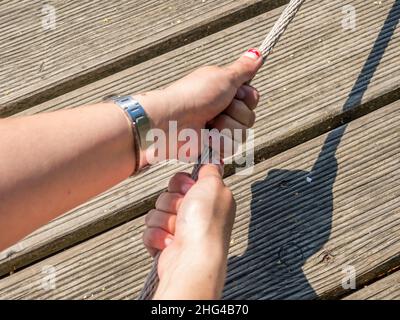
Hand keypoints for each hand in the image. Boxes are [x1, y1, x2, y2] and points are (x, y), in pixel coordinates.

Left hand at [133, 48, 262, 160]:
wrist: (173, 121)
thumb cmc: (195, 95)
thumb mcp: (223, 77)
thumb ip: (243, 69)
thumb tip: (258, 52)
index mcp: (225, 90)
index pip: (253, 98)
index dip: (247, 98)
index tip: (234, 94)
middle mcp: (223, 109)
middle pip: (250, 117)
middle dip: (235, 113)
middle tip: (217, 108)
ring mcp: (218, 129)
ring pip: (242, 134)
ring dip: (226, 128)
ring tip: (208, 123)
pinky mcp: (213, 145)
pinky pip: (231, 148)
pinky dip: (219, 141)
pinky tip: (206, 136)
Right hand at [143, 164, 235, 298]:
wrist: (192, 259)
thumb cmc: (206, 224)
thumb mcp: (214, 186)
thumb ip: (211, 171)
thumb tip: (213, 161)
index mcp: (207, 199)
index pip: (181, 180)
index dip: (180, 184)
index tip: (188, 189)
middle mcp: (195, 214)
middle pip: (166, 195)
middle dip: (171, 202)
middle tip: (184, 212)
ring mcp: (179, 230)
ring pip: (155, 212)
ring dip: (163, 220)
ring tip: (177, 231)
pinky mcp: (165, 244)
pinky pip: (148, 230)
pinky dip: (156, 236)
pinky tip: (169, 243)